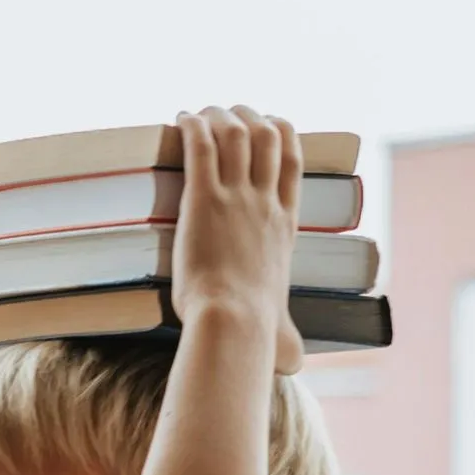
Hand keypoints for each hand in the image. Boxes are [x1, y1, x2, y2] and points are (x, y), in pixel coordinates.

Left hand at [171, 105, 300, 356]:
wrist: (233, 323)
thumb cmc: (254, 332)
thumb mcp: (280, 330)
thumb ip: (287, 338)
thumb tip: (294, 362)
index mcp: (285, 225)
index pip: (292, 161)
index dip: (282, 133)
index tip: (269, 122)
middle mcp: (265, 203)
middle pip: (265, 136)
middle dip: (248, 115)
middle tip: (227, 113)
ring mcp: (236, 197)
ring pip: (235, 132)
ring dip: (218, 114)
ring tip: (201, 112)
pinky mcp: (204, 199)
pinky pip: (201, 146)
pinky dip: (192, 126)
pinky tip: (180, 118)